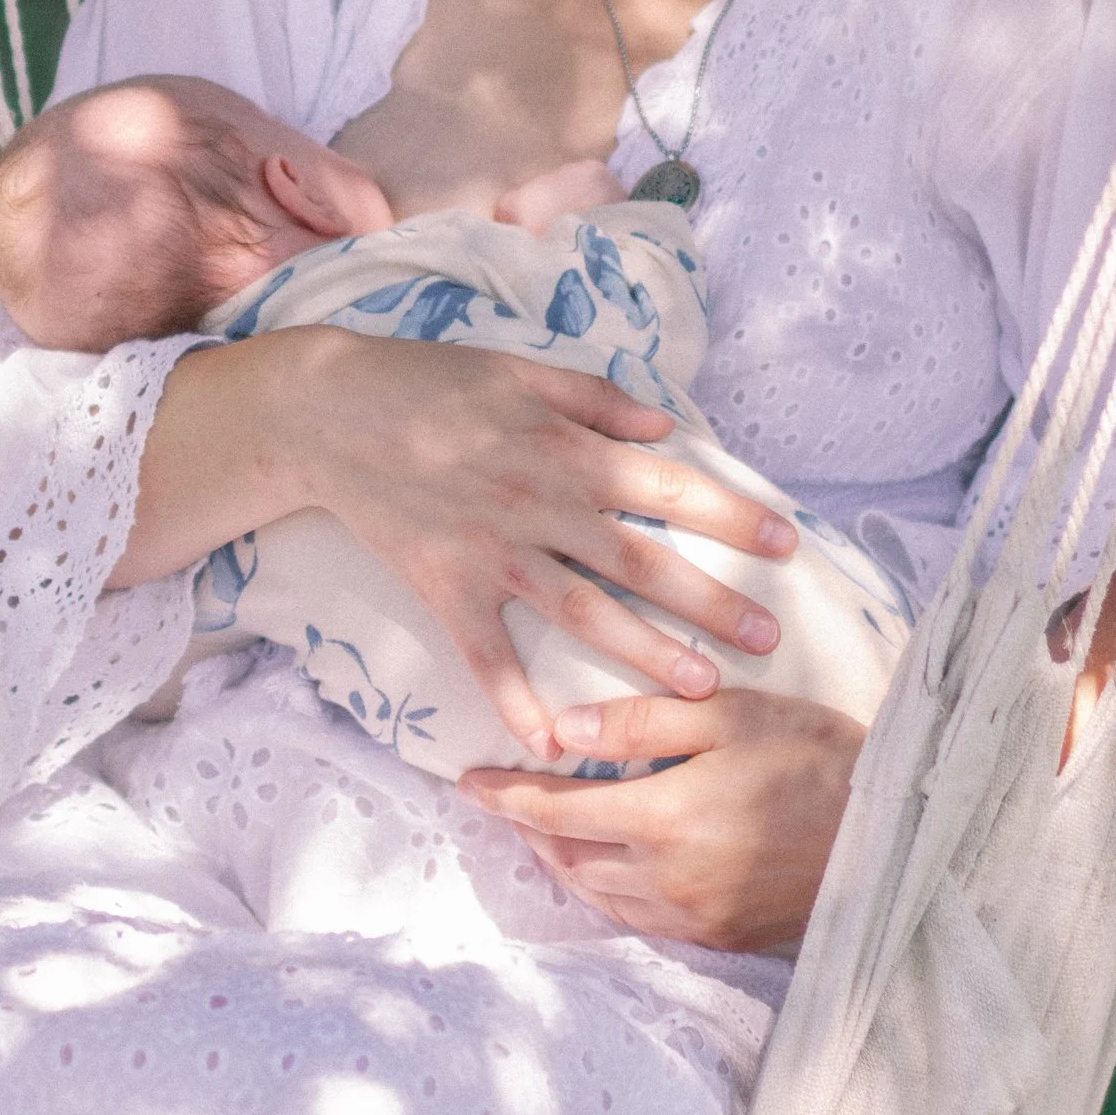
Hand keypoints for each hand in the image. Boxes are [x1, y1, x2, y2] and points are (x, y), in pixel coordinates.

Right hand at [270, 330, 798, 757]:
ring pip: (583, 613)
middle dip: (711, 602)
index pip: (667, 487)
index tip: (785, 544)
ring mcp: (493, 553)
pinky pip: (489, 656)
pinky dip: (519, 702)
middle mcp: (540, 506)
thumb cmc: (430, 382)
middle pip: (641, 563)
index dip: (730, 515)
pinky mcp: (446, 588)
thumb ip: (599, 401)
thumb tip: (667, 430)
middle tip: (769, 638)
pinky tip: (555, 745)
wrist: (330, 414)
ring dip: (646, 654)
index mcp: (566, 450)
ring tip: (703, 688)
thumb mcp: (522, 370)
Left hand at [460, 687, 865, 952]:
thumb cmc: (815, 757)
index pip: (555, 810)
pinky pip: (640, 920)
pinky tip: (611, 867)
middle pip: (567, 858)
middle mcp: (666, 878)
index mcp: (662, 817)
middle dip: (529, 829)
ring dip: (565, 862)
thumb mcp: (731, 715)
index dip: (505, 795)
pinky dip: (609, 891)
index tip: (467, 782)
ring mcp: (693, 917)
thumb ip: (641, 721)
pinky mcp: (720, 939)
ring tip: (550, 830)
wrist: (895, 833)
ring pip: (598, 895)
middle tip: (508, 800)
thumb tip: (562, 731)